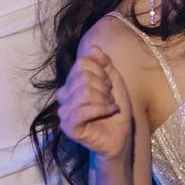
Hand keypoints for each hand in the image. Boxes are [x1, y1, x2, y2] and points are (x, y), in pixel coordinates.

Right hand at [58, 47, 133, 164]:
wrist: (121, 135)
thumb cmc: (115, 109)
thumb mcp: (114, 80)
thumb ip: (104, 63)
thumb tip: (93, 48)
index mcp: (71, 83)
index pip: (82, 63)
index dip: (101, 72)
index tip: (109, 85)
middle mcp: (63, 96)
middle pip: (83, 77)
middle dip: (104, 87)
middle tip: (110, 98)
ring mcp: (64, 113)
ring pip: (83, 93)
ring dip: (104, 99)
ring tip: (110, 106)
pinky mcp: (69, 128)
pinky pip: (82, 111)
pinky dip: (102, 109)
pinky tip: (110, 112)